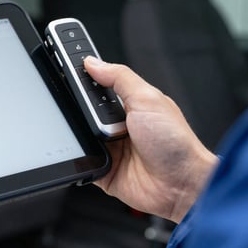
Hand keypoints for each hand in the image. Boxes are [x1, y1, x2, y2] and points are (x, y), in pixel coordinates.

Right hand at [84, 57, 217, 222]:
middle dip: (82, 107)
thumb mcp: (148, 99)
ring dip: (84, 132)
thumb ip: (119, 77)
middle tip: (95, 111)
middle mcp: (119, 124)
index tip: (66, 65)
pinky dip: (81, 156)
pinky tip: (93, 152)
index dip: (84, 76)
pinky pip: (82, 159)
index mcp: (130, 104)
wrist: (181, 185)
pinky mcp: (103, 168)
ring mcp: (110, 147)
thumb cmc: (176, 144)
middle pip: (85, 108)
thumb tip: (93, 62)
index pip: (99, 84)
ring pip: (80, 132)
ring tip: (103, 136)